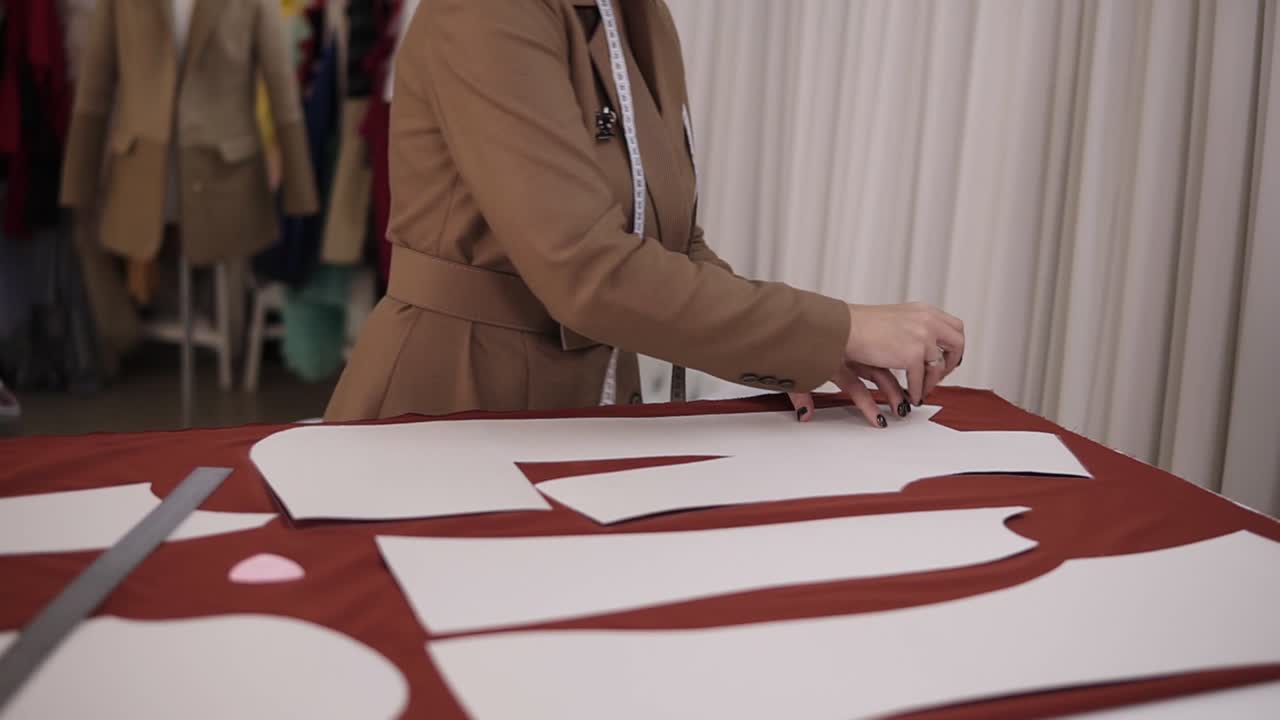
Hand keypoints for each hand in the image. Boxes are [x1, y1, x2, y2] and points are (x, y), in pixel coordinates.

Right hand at [789, 302, 964, 426]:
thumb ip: (910, 328)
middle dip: (952, 362)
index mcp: (922, 310)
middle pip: (957, 342)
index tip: (946, 357)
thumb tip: (921, 341)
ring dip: (932, 381)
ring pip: (940, 365)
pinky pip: (921, 380)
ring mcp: (922, 337)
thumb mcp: (892, 319)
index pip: (953, 326)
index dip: (953, 344)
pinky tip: (912, 396)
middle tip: (939, 376)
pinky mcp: (912, 355)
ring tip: (922, 390)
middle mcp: (927, 321)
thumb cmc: (856, 325)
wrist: (843, 328)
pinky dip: (918, 391)